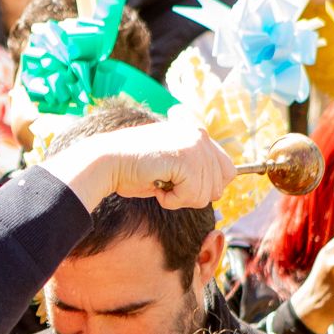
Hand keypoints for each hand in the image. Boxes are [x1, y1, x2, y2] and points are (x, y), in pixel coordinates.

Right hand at [47, 110, 235, 214]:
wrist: (106, 162)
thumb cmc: (133, 168)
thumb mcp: (171, 164)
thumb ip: (195, 168)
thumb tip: (218, 190)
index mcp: (197, 132)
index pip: (227, 169)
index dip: (207, 186)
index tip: (181, 185)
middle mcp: (200, 135)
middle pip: (219, 185)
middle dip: (193, 194)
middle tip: (166, 184)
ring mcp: (194, 145)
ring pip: (206, 194)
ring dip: (180, 198)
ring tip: (158, 183)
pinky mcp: (187, 159)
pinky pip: (192, 197)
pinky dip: (172, 201)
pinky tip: (156, 187)